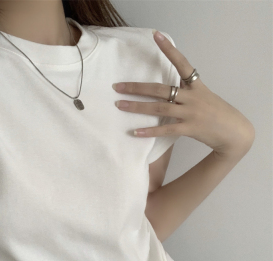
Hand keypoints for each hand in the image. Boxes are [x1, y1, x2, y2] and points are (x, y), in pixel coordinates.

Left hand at [113, 30, 254, 159]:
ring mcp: (191, 113)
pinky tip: (135, 132)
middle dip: (137, 87)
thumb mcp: (203, 96)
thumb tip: (166, 90)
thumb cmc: (216, 113)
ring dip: (137, 107)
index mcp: (196, 86)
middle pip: (160, 89)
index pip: (182, 63)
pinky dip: (150, 131)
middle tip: (118, 86)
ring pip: (159, 108)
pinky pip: (166, 130)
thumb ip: (186, 91)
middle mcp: (192, 97)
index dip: (169, 49)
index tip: (156, 36)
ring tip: (120, 105)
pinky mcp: (190, 128)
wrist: (234, 133)